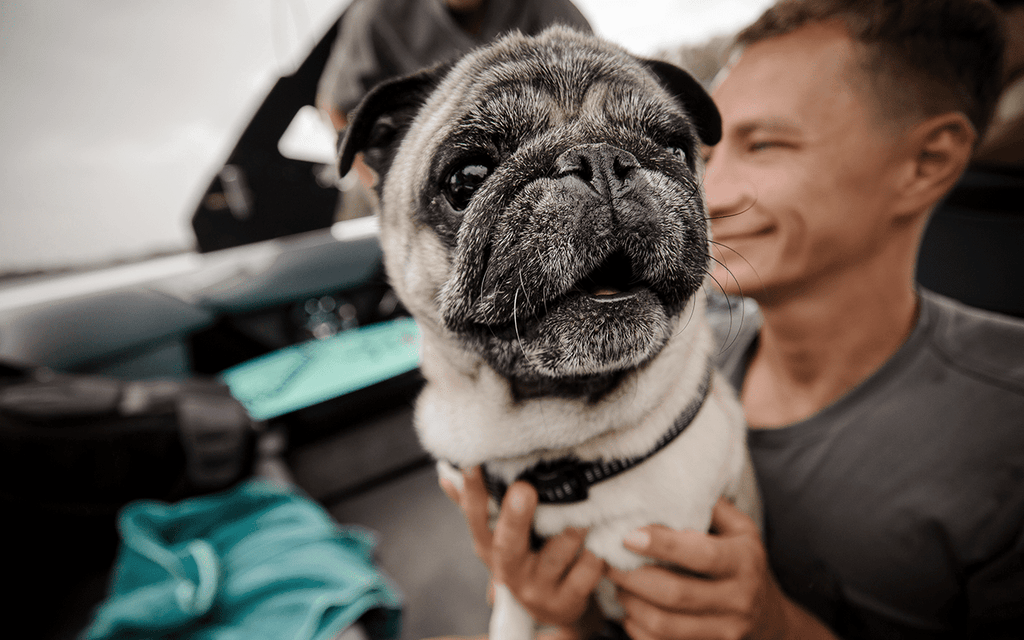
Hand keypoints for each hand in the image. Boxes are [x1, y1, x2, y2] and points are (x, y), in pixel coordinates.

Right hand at [441, 467, 605, 631]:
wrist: (550, 610)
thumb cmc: (524, 561)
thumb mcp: (499, 538)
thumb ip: (478, 507)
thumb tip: (449, 475)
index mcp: (489, 548)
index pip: (475, 517)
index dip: (472, 492)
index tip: (472, 463)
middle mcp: (509, 570)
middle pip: (508, 544)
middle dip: (516, 517)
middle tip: (524, 489)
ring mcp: (537, 589)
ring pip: (556, 555)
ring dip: (572, 532)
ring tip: (585, 514)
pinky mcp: (566, 602)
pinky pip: (586, 572)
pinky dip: (595, 556)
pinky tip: (601, 542)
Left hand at [608, 498, 836, 639]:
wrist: (771, 621)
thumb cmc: (745, 564)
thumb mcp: (741, 530)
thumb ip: (710, 506)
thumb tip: (671, 478)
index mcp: (743, 561)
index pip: (699, 554)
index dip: (661, 545)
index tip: (627, 535)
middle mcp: (738, 599)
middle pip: (675, 594)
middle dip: (632, 577)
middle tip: (607, 562)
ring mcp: (725, 631)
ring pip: (664, 625)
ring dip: (631, 604)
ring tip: (616, 586)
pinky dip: (638, 630)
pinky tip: (630, 612)